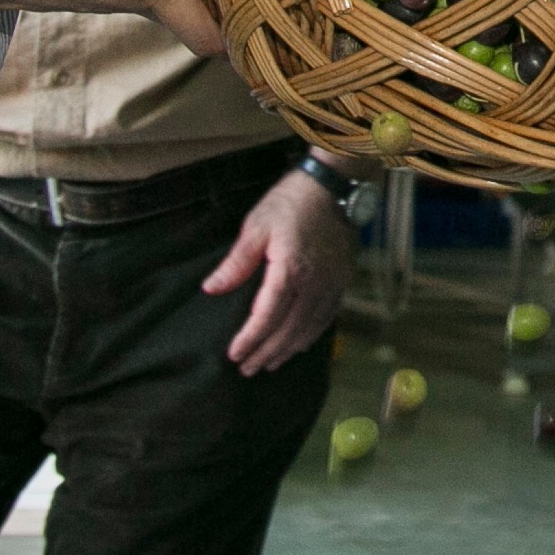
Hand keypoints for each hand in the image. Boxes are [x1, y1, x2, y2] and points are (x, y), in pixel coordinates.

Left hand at [202, 168, 353, 372]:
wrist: (332, 185)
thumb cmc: (291, 201)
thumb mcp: (256, 226)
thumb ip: (236, 262)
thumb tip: (212, 288)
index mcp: (290, 269)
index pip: (267, 316)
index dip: (250, 339)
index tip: (234, 354)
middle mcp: (314, 282)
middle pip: (288, 329)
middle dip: (266, 352)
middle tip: (247, 369)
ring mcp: (332, 284)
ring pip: (310, 328)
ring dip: (288, 349)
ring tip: (270, 364)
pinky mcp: (342, 281)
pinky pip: (327, 317)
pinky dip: (311, 335)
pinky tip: (298, 344)